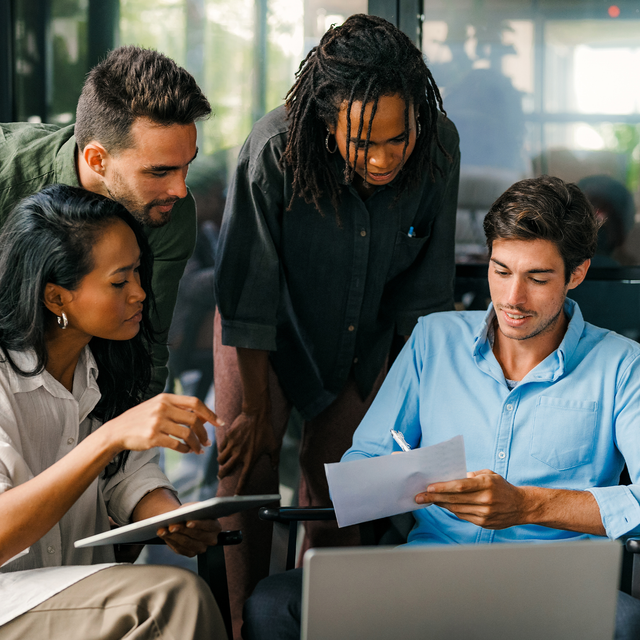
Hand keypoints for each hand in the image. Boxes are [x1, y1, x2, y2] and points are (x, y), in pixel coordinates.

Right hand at [103, 393, 222, 455]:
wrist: (117, 431)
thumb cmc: (141, 419)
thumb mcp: (159, 407)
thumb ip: (180, 410)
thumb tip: (206, 417)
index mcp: (166, 398)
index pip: (195, 402)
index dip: (210, 413)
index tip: (220, 423)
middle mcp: (162, 408)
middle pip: (194, 419)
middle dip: (205, 433)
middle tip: (209, 442)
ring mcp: (157, 422)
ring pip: (187, 434)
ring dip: (197, 444)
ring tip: (200, 450)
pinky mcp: (153, 437)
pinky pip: (176, 444)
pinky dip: (185, 449)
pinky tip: (187, 451)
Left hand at [157, 512, 220, 556]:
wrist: (185, 520)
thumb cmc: (191, 512)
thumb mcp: (193, 507)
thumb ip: (190, 510)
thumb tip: (181, 516)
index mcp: (215, 526)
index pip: (208, 525)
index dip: (198, 524)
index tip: (188, 522)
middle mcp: (211, 539)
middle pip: (197, 535)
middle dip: (183, 530)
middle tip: (172, 526)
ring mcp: (201, 548)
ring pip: (187, 543)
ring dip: (174, 536)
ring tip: (164, 530)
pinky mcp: (191, 553)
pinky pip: (180, 549)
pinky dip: (171, 541)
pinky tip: (164, 534)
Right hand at [217, 405, 279, 493]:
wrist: (256, 414)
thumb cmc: (266, 430)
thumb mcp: (274, 445)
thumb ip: (274, 459)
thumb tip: (275, 468)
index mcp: (251, 459)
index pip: (243, 478)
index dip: (239, 489)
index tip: (235, 496)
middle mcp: (240, 454)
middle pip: (226, 470)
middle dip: (222, 475)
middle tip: (221, 476)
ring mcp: (232, 446)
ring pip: (221, 459)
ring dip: (221, 462)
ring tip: (223, 461)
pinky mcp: (228, 437)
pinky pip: (221, 448)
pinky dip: (222, 450)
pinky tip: (225, 449)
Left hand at [414, 469, 529, 529]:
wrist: (521, 506)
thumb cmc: (502, 487)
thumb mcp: (489, 474)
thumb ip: (471, 475)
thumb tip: (451, 478)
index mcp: (486, 484)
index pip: (460, 486)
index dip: (443, 487)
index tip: (429, 487)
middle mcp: (485, 500)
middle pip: (454, 499)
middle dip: (434, 497)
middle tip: (419, 496)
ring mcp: (485, 513)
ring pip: (456, 509)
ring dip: (440, 504)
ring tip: (427, 500)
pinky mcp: (484, 523)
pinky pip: (462, 516)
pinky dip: (451, 510)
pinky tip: (443, 505)